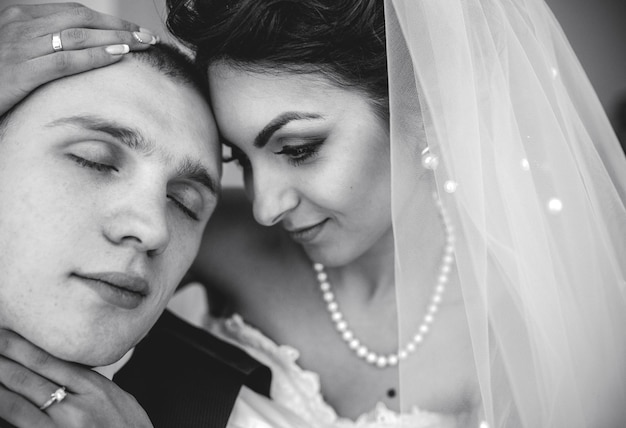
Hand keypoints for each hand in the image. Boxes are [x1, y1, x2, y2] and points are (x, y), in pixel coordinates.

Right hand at [0, 2, 158, 114]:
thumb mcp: (19, 53)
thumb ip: (45, 47)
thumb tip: (81, 50)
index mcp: (21, 16)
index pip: (74, 12)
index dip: (108, 20)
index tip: (133, 29)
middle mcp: (22, 24)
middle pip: (82, 19)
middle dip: (119, 27)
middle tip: (148, 36)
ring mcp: (21, 45)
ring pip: (78, 35)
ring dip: (116, 38)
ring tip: (142, 44)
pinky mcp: (21, 70)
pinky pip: (65, 59)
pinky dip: (95, 56)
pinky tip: (118, 56)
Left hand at [0, 329, 152, 427]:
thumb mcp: (121, 401)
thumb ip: (95, 387)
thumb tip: (71, 374)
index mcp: (97, 388)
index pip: (53, 360)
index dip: (25, 346)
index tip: (7, 334)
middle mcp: (78, 405)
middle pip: (32, 375)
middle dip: (5, 357)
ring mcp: (63, 427)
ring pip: (19, 400)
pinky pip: (21, 423)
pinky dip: (5, 409)